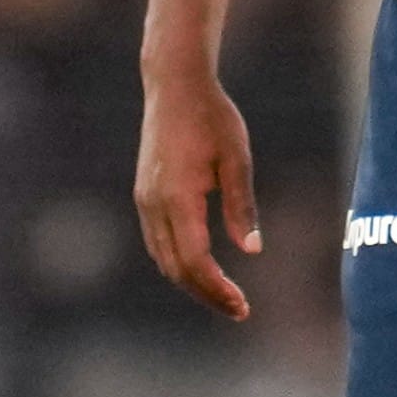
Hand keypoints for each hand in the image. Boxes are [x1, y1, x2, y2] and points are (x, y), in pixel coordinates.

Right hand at [136, 62, 261, 318]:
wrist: (174, 86)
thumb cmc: (213, 117)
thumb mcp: (237, 158)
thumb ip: (242, 205)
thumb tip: (252, 250)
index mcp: (178, 197)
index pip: (195, 260)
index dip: (217, 289)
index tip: (242, 306)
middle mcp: (154, 204)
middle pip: (176, 268)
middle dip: (206, 294)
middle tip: (239, 310)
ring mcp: (145, 200)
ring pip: (163, 259)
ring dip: (191, 282)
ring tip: (224, 296)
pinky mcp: (144, 194)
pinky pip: (158, 242)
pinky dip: (178, 263)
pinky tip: (202, 268)